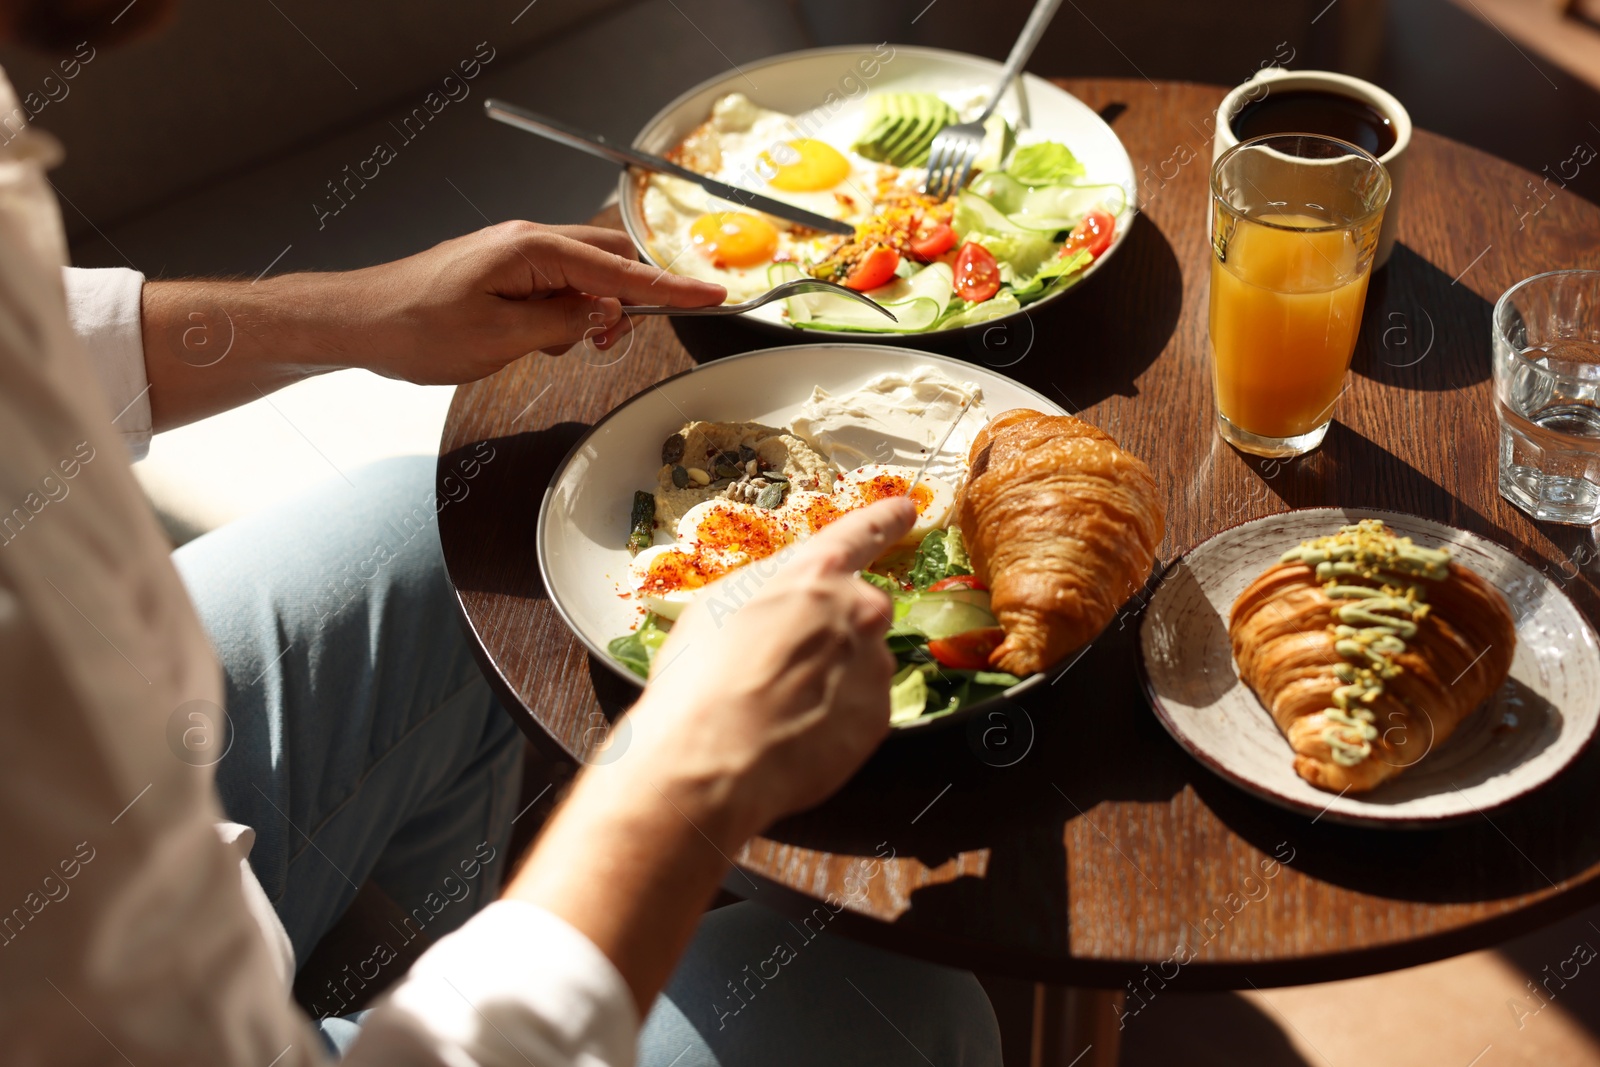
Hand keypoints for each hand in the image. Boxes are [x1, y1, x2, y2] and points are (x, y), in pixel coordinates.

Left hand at [332, 220, 724, 382]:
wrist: (359, 321)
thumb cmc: (414, 327)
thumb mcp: (500, 339)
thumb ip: (563, 324)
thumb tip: (604, 316)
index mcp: (531, 249)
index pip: (620, 270)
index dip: (670, 288)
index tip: (712, 294)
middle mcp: (528, 241)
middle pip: (609, 261)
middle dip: (625, 302)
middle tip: (607, 343)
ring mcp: (515, 253)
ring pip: (584, 276)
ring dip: (588, 314)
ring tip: (556, 345)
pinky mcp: (505, 270)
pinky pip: (556, 286)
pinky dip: (561, 314)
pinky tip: (534, 338)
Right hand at [623, 497, 916, 844]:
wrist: (712, 755)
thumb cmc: (700, 675)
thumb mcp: (719, 605)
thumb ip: (769, 591)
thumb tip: (784, 600)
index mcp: (818, 573)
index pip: (863, 533)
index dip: (886, 519)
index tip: (907, 509)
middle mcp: (858, 610)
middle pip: (864, 607)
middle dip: (837, 627)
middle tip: (788, 659)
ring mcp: (874, 666)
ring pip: (864, 662)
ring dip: (835, 675)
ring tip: (783, 705)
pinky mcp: (879, 717)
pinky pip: (862, 708)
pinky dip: (837, 716)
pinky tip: (797, 731)